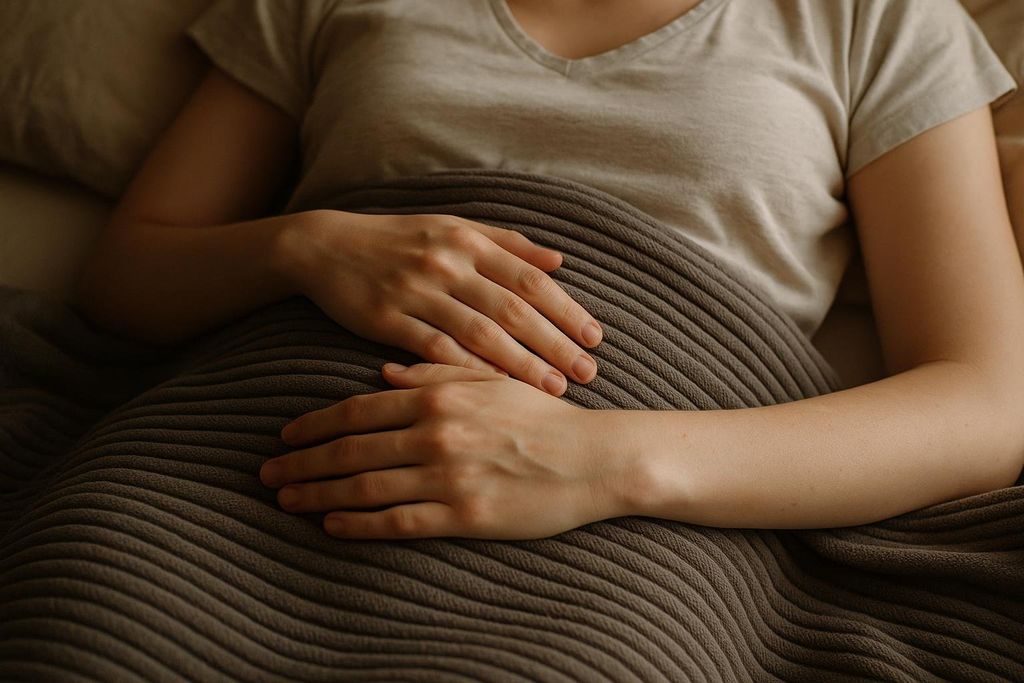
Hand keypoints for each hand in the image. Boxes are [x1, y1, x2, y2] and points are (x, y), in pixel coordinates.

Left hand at [259, 363, 627, 538]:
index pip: (358, 409)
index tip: (286, 434)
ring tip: (286, 500)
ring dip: (318, 495)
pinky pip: (398, 522)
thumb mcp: (490, 380)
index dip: (315, 424)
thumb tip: (381, 373)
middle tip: (266, 472)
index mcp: (439, 396)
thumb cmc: (543, 415)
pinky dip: (359, 525)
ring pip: (365, 487)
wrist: (593, 458)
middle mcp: (435, 433)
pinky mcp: (463, 514)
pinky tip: (333, 527)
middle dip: (302, 461)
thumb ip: (434, 372)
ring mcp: (447, 475)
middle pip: (350, 449)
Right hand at [280, 210, 602, 395]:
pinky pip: (434, 348)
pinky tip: (494, 390)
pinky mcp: (386, 318)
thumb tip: (559, 258)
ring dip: (519, 363)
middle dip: (553, 343)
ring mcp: (415, 290)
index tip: (593, 338)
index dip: (565, 309)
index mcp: (468, 240)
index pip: (530, 278)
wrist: (325, 246)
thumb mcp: (454, 228)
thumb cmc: (399, 240)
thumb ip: (507, 244)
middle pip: (512, 308)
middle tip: (586, 373)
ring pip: (479, 332)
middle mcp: (447, 263)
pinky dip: (466, 369)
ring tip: (551, 388)